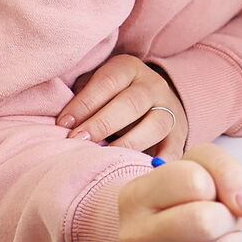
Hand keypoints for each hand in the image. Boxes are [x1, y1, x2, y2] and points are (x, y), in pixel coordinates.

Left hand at [57, 54, 186, 155]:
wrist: (153, 99)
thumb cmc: (110, 96)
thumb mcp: (96, 85)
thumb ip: (81, 96)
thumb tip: (63, 122)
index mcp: (129, 69)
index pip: (107, 81)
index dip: (85, 103)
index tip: (64, 124)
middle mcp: (153, 86)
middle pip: (131, 102)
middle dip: (102, 123)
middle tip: (78, 141)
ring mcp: (170, 109)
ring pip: (155, 125)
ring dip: (128, 143)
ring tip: (104, 158)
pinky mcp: (178, 134)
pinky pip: (173, 149)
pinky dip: (161, 162)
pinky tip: (143, 172)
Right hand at [116, 145, 241, 241]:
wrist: (156, 237)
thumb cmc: (180, 198)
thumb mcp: (200, 165)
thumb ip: (227, 171)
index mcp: (136, 196)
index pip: (194, 182)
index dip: (215, 184)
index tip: (210, 191)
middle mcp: (135, 236)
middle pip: (205, 222)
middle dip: (229, 216)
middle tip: (223, 215)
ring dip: (233, 240)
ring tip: (219, 235)